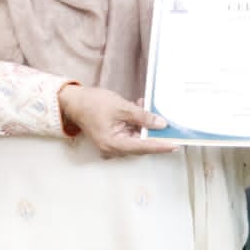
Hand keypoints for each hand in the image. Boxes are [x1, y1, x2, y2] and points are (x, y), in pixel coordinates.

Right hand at [57, 85, 178, 157]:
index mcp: (113, 144)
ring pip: (136, 137)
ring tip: (149, 108)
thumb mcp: (121, 107)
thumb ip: (142, 117)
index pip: (143, 147)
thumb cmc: (93, 104)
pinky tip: (140, 108)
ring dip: (145, 124)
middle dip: (154, 133)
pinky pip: (130, 132)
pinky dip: (136, 123)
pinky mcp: (113, 137)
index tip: (175, 145)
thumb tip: (161, 124)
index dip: (160, 145)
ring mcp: (113, 144)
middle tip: (169, 124)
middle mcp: (113, 148)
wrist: (74, 101)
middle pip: (141, 144)